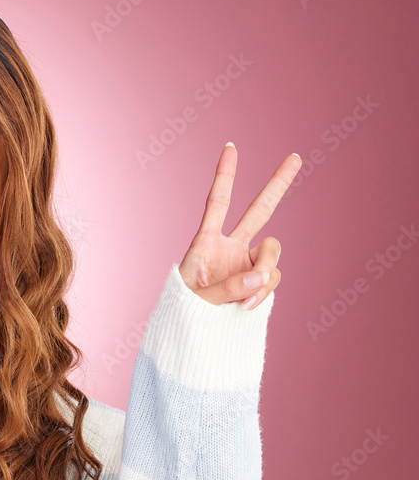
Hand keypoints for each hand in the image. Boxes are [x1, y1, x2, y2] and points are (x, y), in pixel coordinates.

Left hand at [179, 143, 301, 310]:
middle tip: (296, 156)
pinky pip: (271, 278)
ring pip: (273, 252)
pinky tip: (246, 306)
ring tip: (244, 298)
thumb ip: (228, 288)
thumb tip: (260, 275)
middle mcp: (230, 248)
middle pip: (259, 210)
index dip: (225, 175)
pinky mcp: (257, 280)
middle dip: (278, 185)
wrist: (191, 333)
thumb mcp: (198, 301)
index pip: (218, 203)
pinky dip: (264, 291)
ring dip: (265, 272)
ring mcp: (246, 263)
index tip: (230, 147)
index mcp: (206, 243)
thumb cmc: (183, 313)